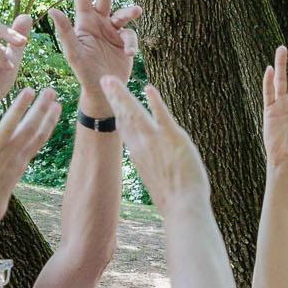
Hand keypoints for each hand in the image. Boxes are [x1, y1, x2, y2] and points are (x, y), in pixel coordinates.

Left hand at [0, 88, 60, 224]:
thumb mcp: (4, 189)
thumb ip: (7, 174)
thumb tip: (8, 171)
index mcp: (17, 164)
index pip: (38, 138)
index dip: (49, 121)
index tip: (57, 107)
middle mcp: (8, 156)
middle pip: (30, 128)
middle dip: (42, 108)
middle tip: (50, 90)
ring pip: (9, 124)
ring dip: (19, 106)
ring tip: (28, 90)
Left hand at [51, 0, 141, 95]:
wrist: (102, 91)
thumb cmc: (83, 73)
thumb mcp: (73, 53)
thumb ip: (65, 32)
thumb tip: (52, 10)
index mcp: (84, 23)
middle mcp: (99, 24)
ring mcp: (113, 32)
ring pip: (123, 13)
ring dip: (129, 10)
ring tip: (136, 10)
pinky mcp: (125, 43)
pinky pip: (131, 36)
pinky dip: (132, 43)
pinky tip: (129, 53)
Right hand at [101, 77, 208, 206]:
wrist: (182, 207)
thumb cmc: (174, 200)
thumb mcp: (157, 180)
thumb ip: (153, 166)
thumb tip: (154, 166)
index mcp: (138, 155)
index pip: (125, 128)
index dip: (118, 112)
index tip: (111, 100)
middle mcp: (142, 145)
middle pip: (125, 116)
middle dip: (115, 96)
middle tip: (105, 80)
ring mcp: (156, 141)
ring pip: (136, 112)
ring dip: (124, 94)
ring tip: (113, 80)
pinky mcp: (173, 138)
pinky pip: (162, 116)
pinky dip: (155, 101)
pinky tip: (148, 88)